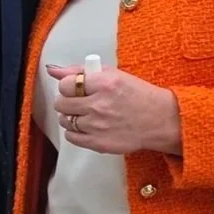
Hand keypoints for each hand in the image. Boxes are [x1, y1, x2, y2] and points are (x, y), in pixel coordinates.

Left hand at [48, 64, 182, 155]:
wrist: (160, 120)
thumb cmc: (138, 95)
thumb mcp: (112, 74)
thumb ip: (80, 70)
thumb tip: (52, 70)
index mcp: (104, 84)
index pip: (65, 84)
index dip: (68, 86)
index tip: (75, 88)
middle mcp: (99, 105)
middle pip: (61, 104)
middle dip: (67, 101)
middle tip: (79, 101)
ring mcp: (98, 126)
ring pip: (64, 121)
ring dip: (71, 117)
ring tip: (86, 114)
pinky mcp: (99, 143)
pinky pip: (71, 138)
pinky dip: (75, 132)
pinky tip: (88, 127)